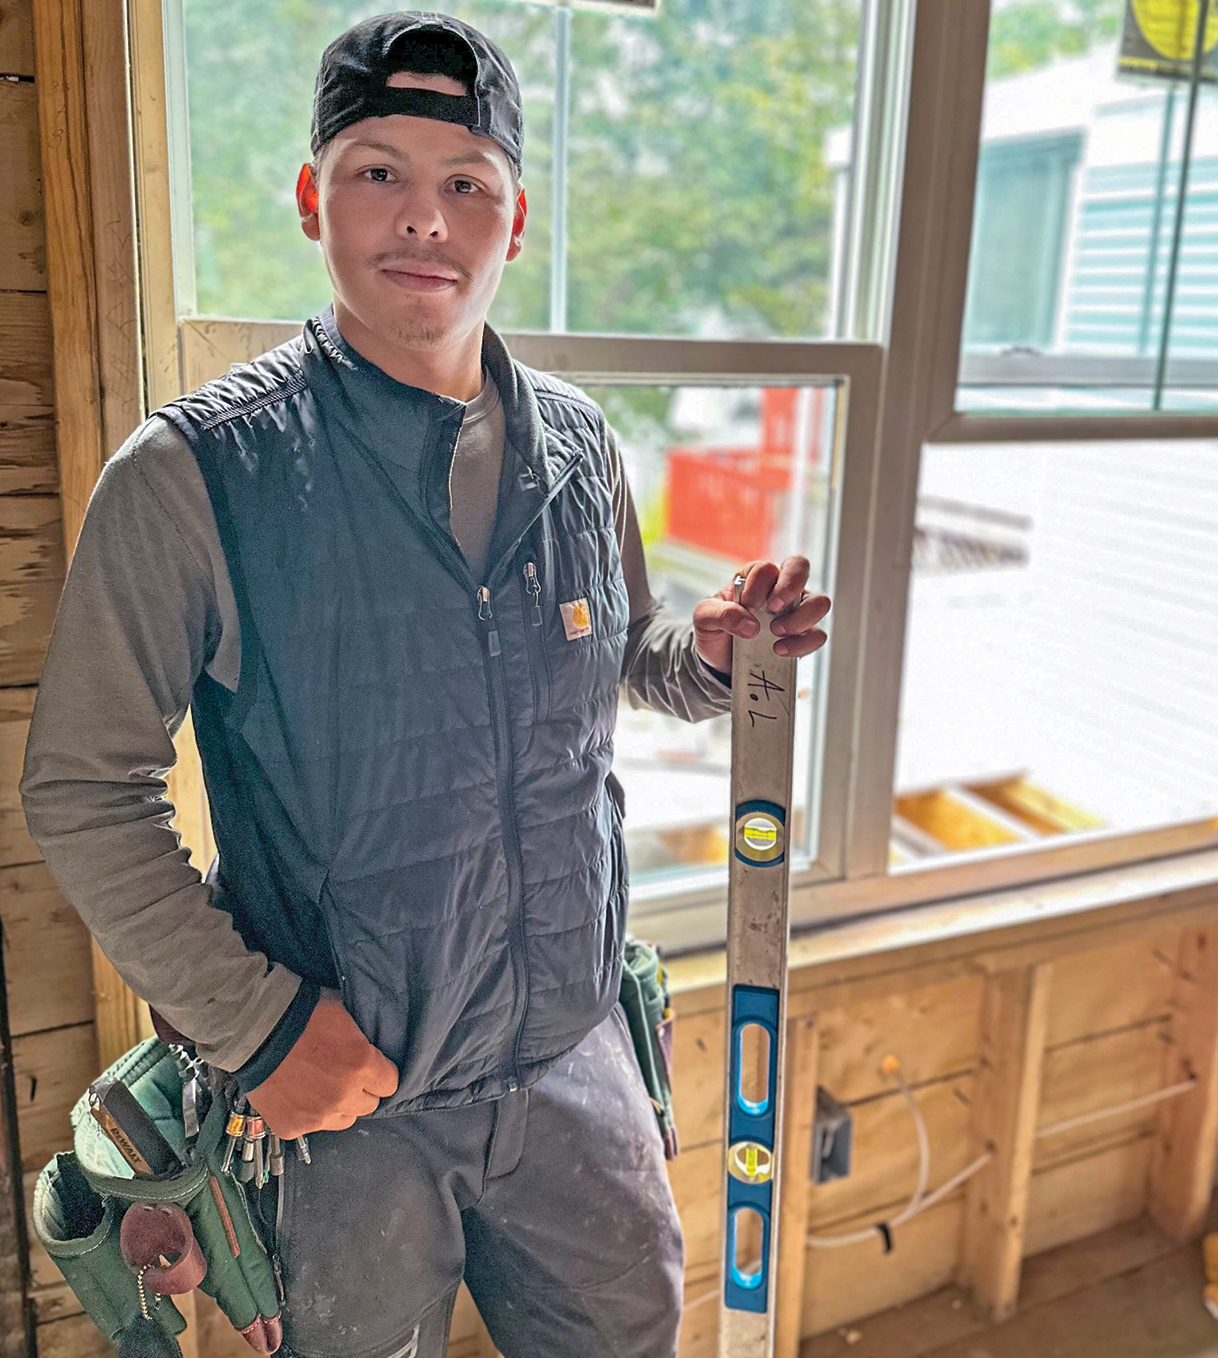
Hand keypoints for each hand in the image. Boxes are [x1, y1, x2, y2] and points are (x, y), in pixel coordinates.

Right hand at [245, 991, 398, 1137]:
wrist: (256, 1030)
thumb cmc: (302, 1014)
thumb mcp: (343, 1015)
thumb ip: (362, 1040)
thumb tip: (369, 1049)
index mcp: (362, 1065)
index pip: (390, 1083)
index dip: (380, 1073)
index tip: (370, 1067)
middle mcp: (344, 1096)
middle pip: (368, 1105)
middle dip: (360, 1090)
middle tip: (343, 1075)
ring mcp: (318, 1117)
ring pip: (343, 1120)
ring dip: (338, 1106)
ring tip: (320, 1087)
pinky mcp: (293, 1128)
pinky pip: (312, 1127)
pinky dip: (308, 1114)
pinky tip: (297, 1095)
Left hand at [692, 557, 830, 675]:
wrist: (719, 662)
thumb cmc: (714, 631)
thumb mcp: (704, 619)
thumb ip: (720, 614)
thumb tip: (750, 625)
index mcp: (754, 577)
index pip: (766, 568)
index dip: (759, 585)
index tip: (748, 605)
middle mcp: (779, 589)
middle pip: (800, 567)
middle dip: (789, 586)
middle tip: (773, 607)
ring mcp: (795, 612)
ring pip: (819, 602)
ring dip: (801, 617)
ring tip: (777, 631)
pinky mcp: (803, 636)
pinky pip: (818, 635)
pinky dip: (803, 644)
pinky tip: (780, 650)